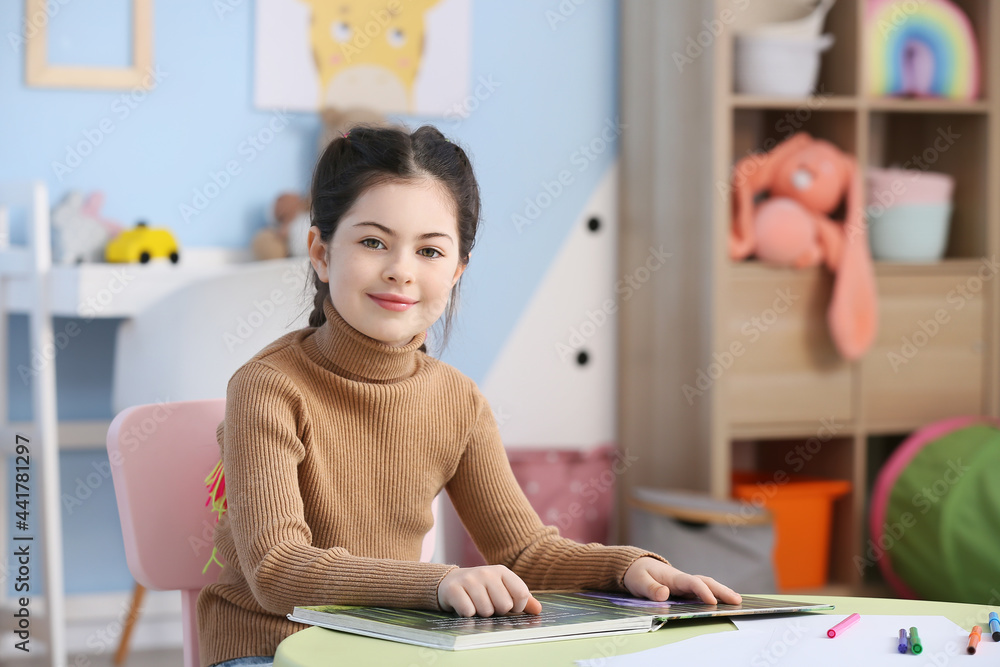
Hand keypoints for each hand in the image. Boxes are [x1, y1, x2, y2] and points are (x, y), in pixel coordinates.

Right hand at [437, 565, 542, 616]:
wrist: (449, 582)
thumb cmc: (481, 589)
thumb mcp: (501, 588)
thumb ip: (521, 598)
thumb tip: (538, 609)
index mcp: (502, 571)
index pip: (522, 593)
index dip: (517, 607)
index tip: (509, 607)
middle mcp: (486, 572)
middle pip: (504, 605)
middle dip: (497, 611)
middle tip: (488, 604)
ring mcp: (469, 579)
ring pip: (486, 611)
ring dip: (481, 613)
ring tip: (475, 604)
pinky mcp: (453, 588)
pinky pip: (468, 611)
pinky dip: (467, 614)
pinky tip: (464, 605)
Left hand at [623, 557, 741, 605]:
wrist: (634, 567)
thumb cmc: (637, 573)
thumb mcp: (639, 581)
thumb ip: (650, 588)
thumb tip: (665, 594)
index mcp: (673, 577)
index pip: (692, 583)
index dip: (702, 591)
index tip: (712, 601)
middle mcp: (682, 579)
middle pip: (705, 582)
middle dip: (721, 590)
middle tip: (737, 600)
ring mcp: (684, 584)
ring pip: (707, 586)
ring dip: (721, 592)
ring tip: (737, 601)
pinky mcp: (684, 590)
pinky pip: (702, 591)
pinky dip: (714, 595)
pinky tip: (724, 603)